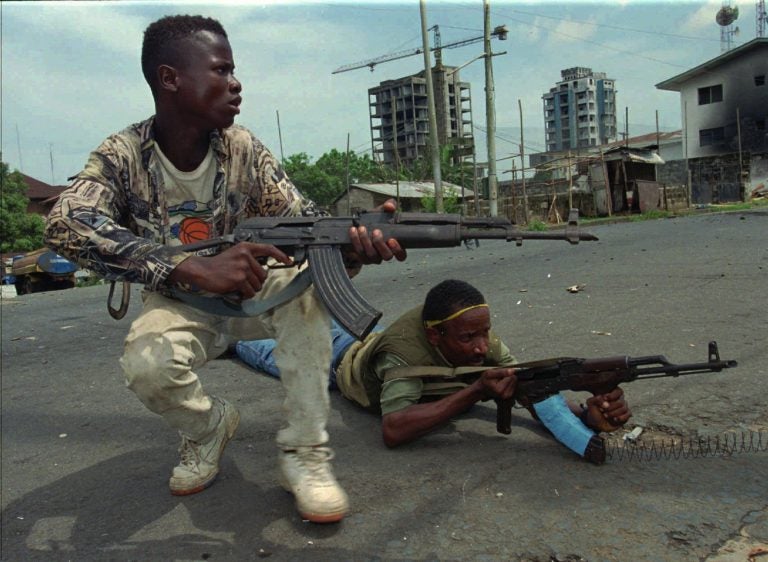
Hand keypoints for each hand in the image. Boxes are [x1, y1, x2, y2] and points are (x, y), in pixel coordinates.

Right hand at [169, 242, 291, 298]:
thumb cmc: (217, 265)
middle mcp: (246, 256)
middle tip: (244, 281)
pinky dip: (245, 295)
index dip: (280, 255)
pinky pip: (250, 292)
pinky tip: (236, 291)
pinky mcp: (239, 279)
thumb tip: (262, 271)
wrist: (201, 270)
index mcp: (246, 247)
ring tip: (238, 285)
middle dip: (256, 281)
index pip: (268, 248)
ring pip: (258, 285)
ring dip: (250, 289)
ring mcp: (243, 267)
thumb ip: (248, 258)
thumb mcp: (234, 254)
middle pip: (263, 275)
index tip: (288, 261)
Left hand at [345, 198, 406, 266]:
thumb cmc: (377, 221)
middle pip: (387, 256)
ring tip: (362, 228)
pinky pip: (359, 253)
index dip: (398, 250)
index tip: (392, 240)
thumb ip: (390, 206)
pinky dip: (355, 241)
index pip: (401, 255)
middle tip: (376, 231)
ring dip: (366, 241)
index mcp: (395, 246)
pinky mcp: (363, 257)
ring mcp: (374, 257)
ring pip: (372, 254)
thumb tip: (390, 206)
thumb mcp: (384, 211)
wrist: (361, 225)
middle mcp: (385, 253)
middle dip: (380, 244)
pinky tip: (353, 231)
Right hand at [475, 367, 516, 400]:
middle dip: (508, 377)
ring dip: (509, 380)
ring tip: (500, 381)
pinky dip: (509, 384)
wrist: (482, 389)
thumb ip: (501, 372)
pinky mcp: (509, 396)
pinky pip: (514, 386)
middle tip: (499, 378)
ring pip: (514, 383)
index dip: (506, 373)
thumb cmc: (485, 380)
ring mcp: (507, 396)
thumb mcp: (490, 373)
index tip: (499, 375)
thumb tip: (512, 371)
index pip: (511, 377)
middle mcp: (504, 394)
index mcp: (499, 389)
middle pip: (514, 380)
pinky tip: (503, 384)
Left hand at [584, 387, 631, 432]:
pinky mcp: (626, 415)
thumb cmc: (595, 411)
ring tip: (605, 415)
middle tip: (602, 410)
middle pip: (621, 401)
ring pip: (624, 408)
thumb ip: (594, 399)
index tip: (604, 398)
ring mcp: (623, 407)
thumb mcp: (591, 404)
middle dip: (611, 407)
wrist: (597, 423)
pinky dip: (621, 417)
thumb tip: (603, 400)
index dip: (612, 395)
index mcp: (612, 393)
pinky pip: (628, 414)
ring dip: (613, 413)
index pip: (618, 391)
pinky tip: (614, 419)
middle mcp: (619, 399)